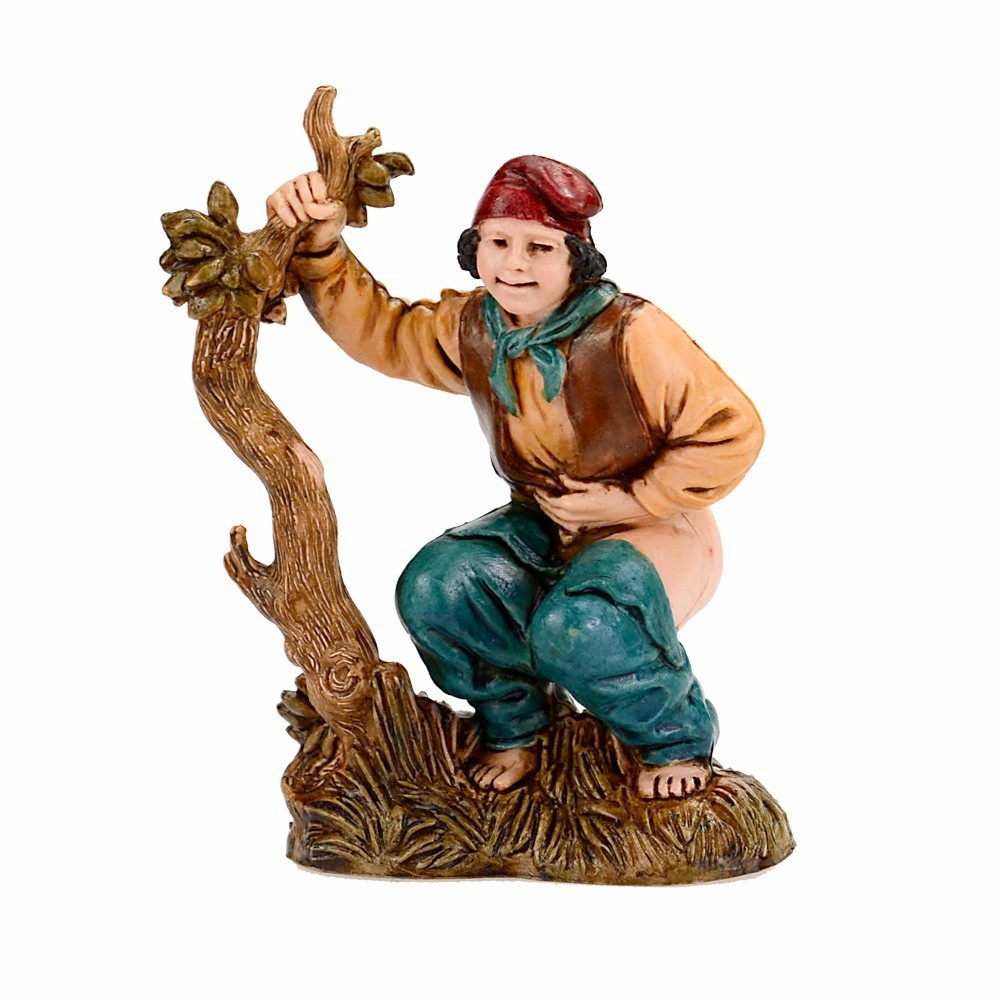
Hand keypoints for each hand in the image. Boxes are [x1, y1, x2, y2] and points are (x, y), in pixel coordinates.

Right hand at [266, 172, 345, 252]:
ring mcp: (286, 190)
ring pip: (288, 190)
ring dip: (298, 209)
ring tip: (304, 221)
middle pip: (301, 181)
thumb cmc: (326, 226)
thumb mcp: (338, 217)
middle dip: (308, 201)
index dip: (318, 190)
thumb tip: (309, 206)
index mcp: (317, 181)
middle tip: (312, 216)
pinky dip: (285, 213)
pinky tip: (293, 224)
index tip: (321, 203)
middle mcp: (300, 182)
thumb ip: (330, 208)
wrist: (313, 245)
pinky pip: (276, 201)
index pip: (314, 175)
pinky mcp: (274, 200)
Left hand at [532, 476, 648, 534]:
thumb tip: (559, 477)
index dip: (541, 491)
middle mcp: (568, 518)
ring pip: (552, 516)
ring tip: (542, 496)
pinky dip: (554, 514)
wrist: (629, 513)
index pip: (547, 498)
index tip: (536, 482)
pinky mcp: (579, 529)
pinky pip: (560, 522)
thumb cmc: (614, 496)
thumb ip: (574, 483)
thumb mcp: (594, 485)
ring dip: (546, 507)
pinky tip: (555, 508)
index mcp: (569, 505)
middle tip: (535, 488)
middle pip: (547, 508)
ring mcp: (574, 525)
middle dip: (540, 498)